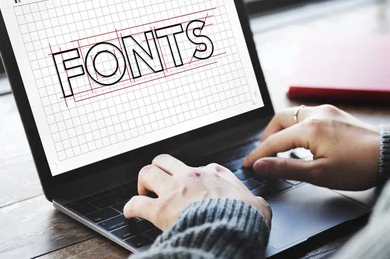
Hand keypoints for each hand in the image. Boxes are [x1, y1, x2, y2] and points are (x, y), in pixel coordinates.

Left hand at [124, 154, 271, 230]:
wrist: (232, 228)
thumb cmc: (245, 217)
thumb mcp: (258, 205)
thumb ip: (254, 201)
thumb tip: (259, 206)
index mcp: (215, 173)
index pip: (199, 167)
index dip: (194, 177)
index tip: (193, 187)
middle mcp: (191, 176)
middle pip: (165, 161)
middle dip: (159, 169)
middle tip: (159, 182)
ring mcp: (174, 190)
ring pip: (147, 172)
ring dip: (143, 182)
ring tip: (143, 192)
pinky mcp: (160, 209)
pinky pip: (136, 203)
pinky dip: (131, 207)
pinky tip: (130, 212)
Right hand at [242, 105, 379, 190]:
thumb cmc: (359, 166)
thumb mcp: (319, 174)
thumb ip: (286, 168)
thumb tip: (261, 165)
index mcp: (309, 128)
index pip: (274, 141)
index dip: (258, 154)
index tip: (247, 165)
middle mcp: (316, 114)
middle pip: (280, 120)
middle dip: (267, 136)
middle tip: (262, 154)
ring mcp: (327, 111)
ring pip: (293, 115)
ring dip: (282, 130)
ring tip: (279, 149)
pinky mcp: (336, 114)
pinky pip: (307, 115)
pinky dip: (296, 126)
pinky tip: (301, 141)